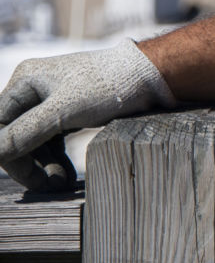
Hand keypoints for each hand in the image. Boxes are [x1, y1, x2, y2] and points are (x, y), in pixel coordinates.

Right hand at [0, 42, 176, 191]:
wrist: (151, 76)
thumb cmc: (108, 86)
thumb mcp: (63, 111)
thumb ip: (25, 132)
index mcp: (25, 81)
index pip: (0, 126)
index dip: (6, 154)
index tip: (26, 178)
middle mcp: (33, 89)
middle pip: (14, 136)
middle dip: (29, 164)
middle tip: (47, 186)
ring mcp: (50, 101)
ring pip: (33, 142)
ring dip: (43, 165)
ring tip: (61, 184)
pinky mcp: (67, 113)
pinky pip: (50, 141)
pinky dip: (55, 159)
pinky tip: (65, 176)